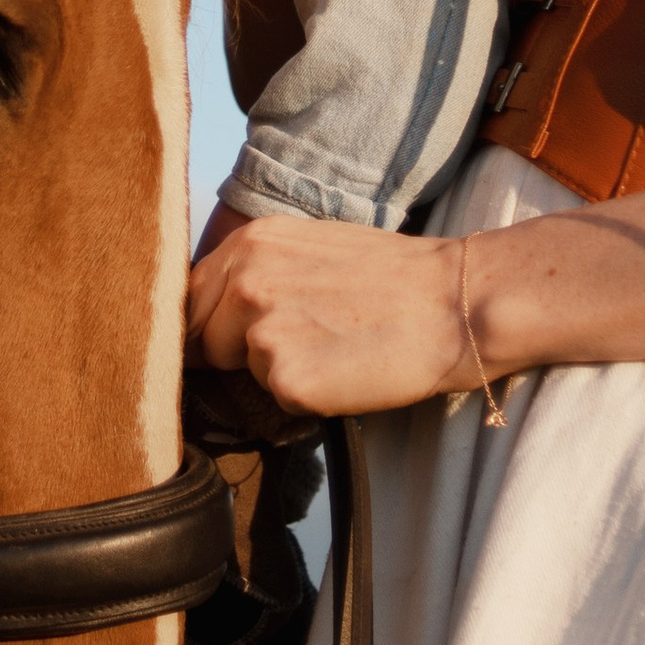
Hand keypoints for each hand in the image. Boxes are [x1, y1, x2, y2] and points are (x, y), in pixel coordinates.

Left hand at [186, 207, 491, 418]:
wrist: (454, 303)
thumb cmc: (393, 277)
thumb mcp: (309, 249)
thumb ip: (257, 270)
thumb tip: (212, 309)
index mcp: (249, 243)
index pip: (189, 296)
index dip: (206, 324)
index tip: (227, 339)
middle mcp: (245, 282)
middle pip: (200, 339)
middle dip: (234, 352)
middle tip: (301, 343)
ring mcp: (261, 333)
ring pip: (241, 371)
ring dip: (274, 372)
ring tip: (331, 350)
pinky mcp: (286, 380)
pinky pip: (277, 401)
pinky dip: (305, 398)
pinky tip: (344, 372)